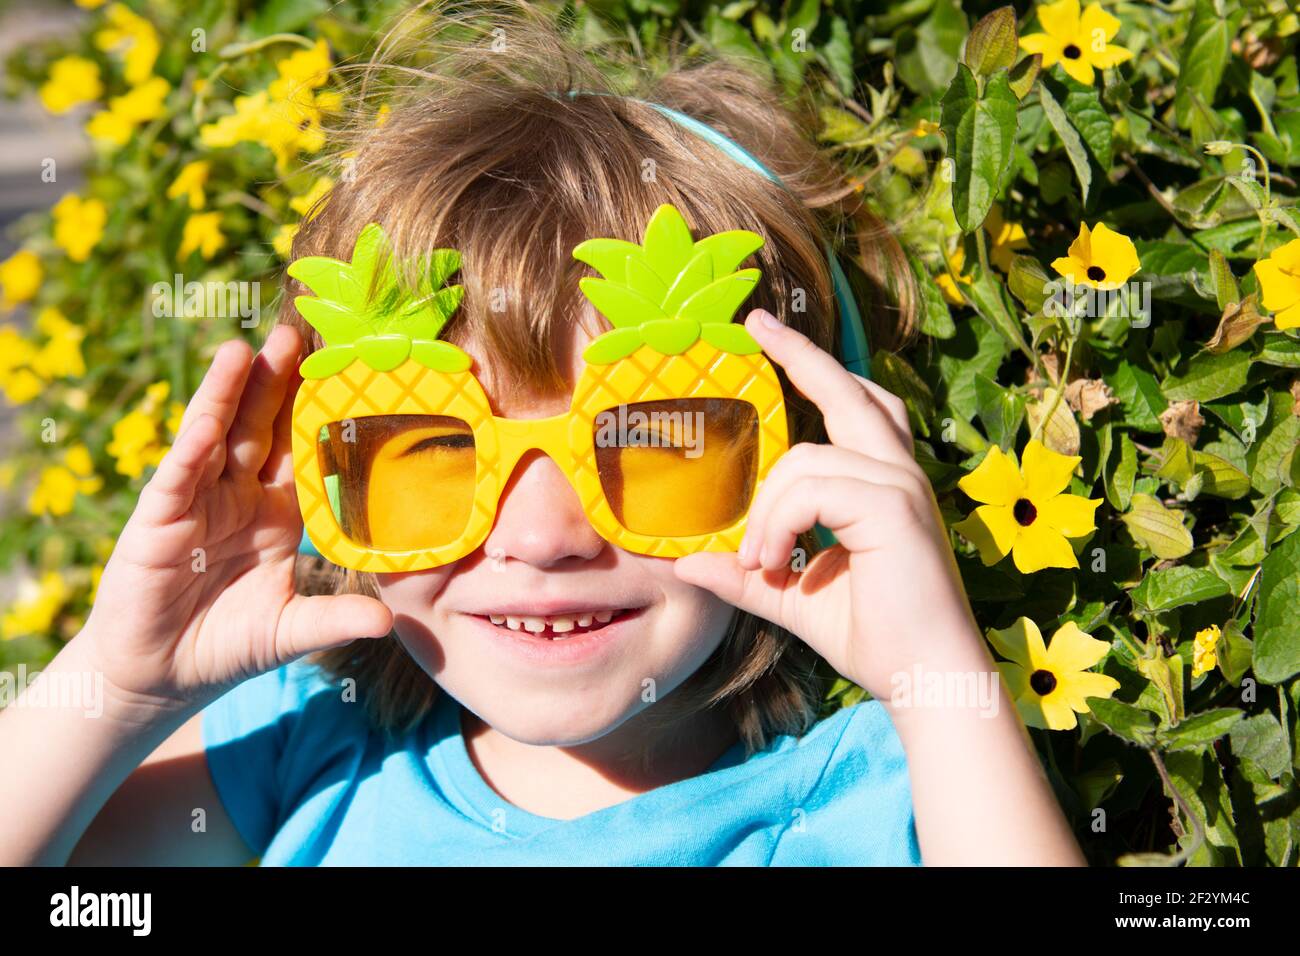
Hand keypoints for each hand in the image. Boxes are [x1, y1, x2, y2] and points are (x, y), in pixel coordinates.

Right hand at [80, 325, 391, 713]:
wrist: (159, 676)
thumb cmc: (226, 646)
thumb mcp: (290, 631)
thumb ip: (335, 620)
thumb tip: (390, 622)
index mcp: (275, 513)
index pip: (302, 452)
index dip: (319, 414)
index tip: (348, 371)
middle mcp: (237, 496)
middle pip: (261, 427)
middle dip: (277, 382)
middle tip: (301, 332)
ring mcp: (196, 502)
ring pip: (217, 436)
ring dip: (230, 393)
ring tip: (247, 348)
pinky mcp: (158, 519)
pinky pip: (180, 475)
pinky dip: (193, 443)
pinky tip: (208, 415)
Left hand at [674, 309, 982, 700]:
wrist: (922, 675)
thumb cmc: (871, 635)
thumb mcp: (793, 596)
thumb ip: (745, 575)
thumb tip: (686, 563)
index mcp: (881, 482)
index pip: (850, 404)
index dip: (813, 366)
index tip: (769, 333)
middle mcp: (897, 471)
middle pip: (846, 392)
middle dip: (800, 354)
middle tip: (754, 322)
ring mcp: (900, 484)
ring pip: (803, 462)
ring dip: (767, 514)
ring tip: (762, 562)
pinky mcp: (894, 505)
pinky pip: (812, 490)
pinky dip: (781, 524)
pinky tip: (778, 561)